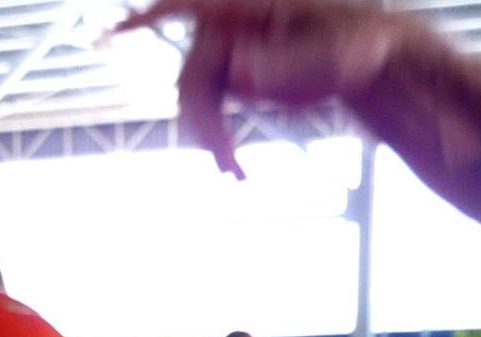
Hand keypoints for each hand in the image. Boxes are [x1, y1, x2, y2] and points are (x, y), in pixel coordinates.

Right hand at [116, 0, 402, 175]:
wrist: (372, 59)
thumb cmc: (362, 46)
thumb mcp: (332, 57)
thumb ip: (285, 65)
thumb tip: (235, 71)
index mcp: (249, 4)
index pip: (185, 6)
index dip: (147, 19)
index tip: (108, 36)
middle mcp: (229, 23)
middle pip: (191, 75)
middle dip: (203, 124)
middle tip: (226, 166)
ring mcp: (228, 49)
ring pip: (195, 100)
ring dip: (209, 140)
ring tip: (235, 175)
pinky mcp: (233, 76)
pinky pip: (211, 112)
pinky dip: (219, 142)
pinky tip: (236, 172)